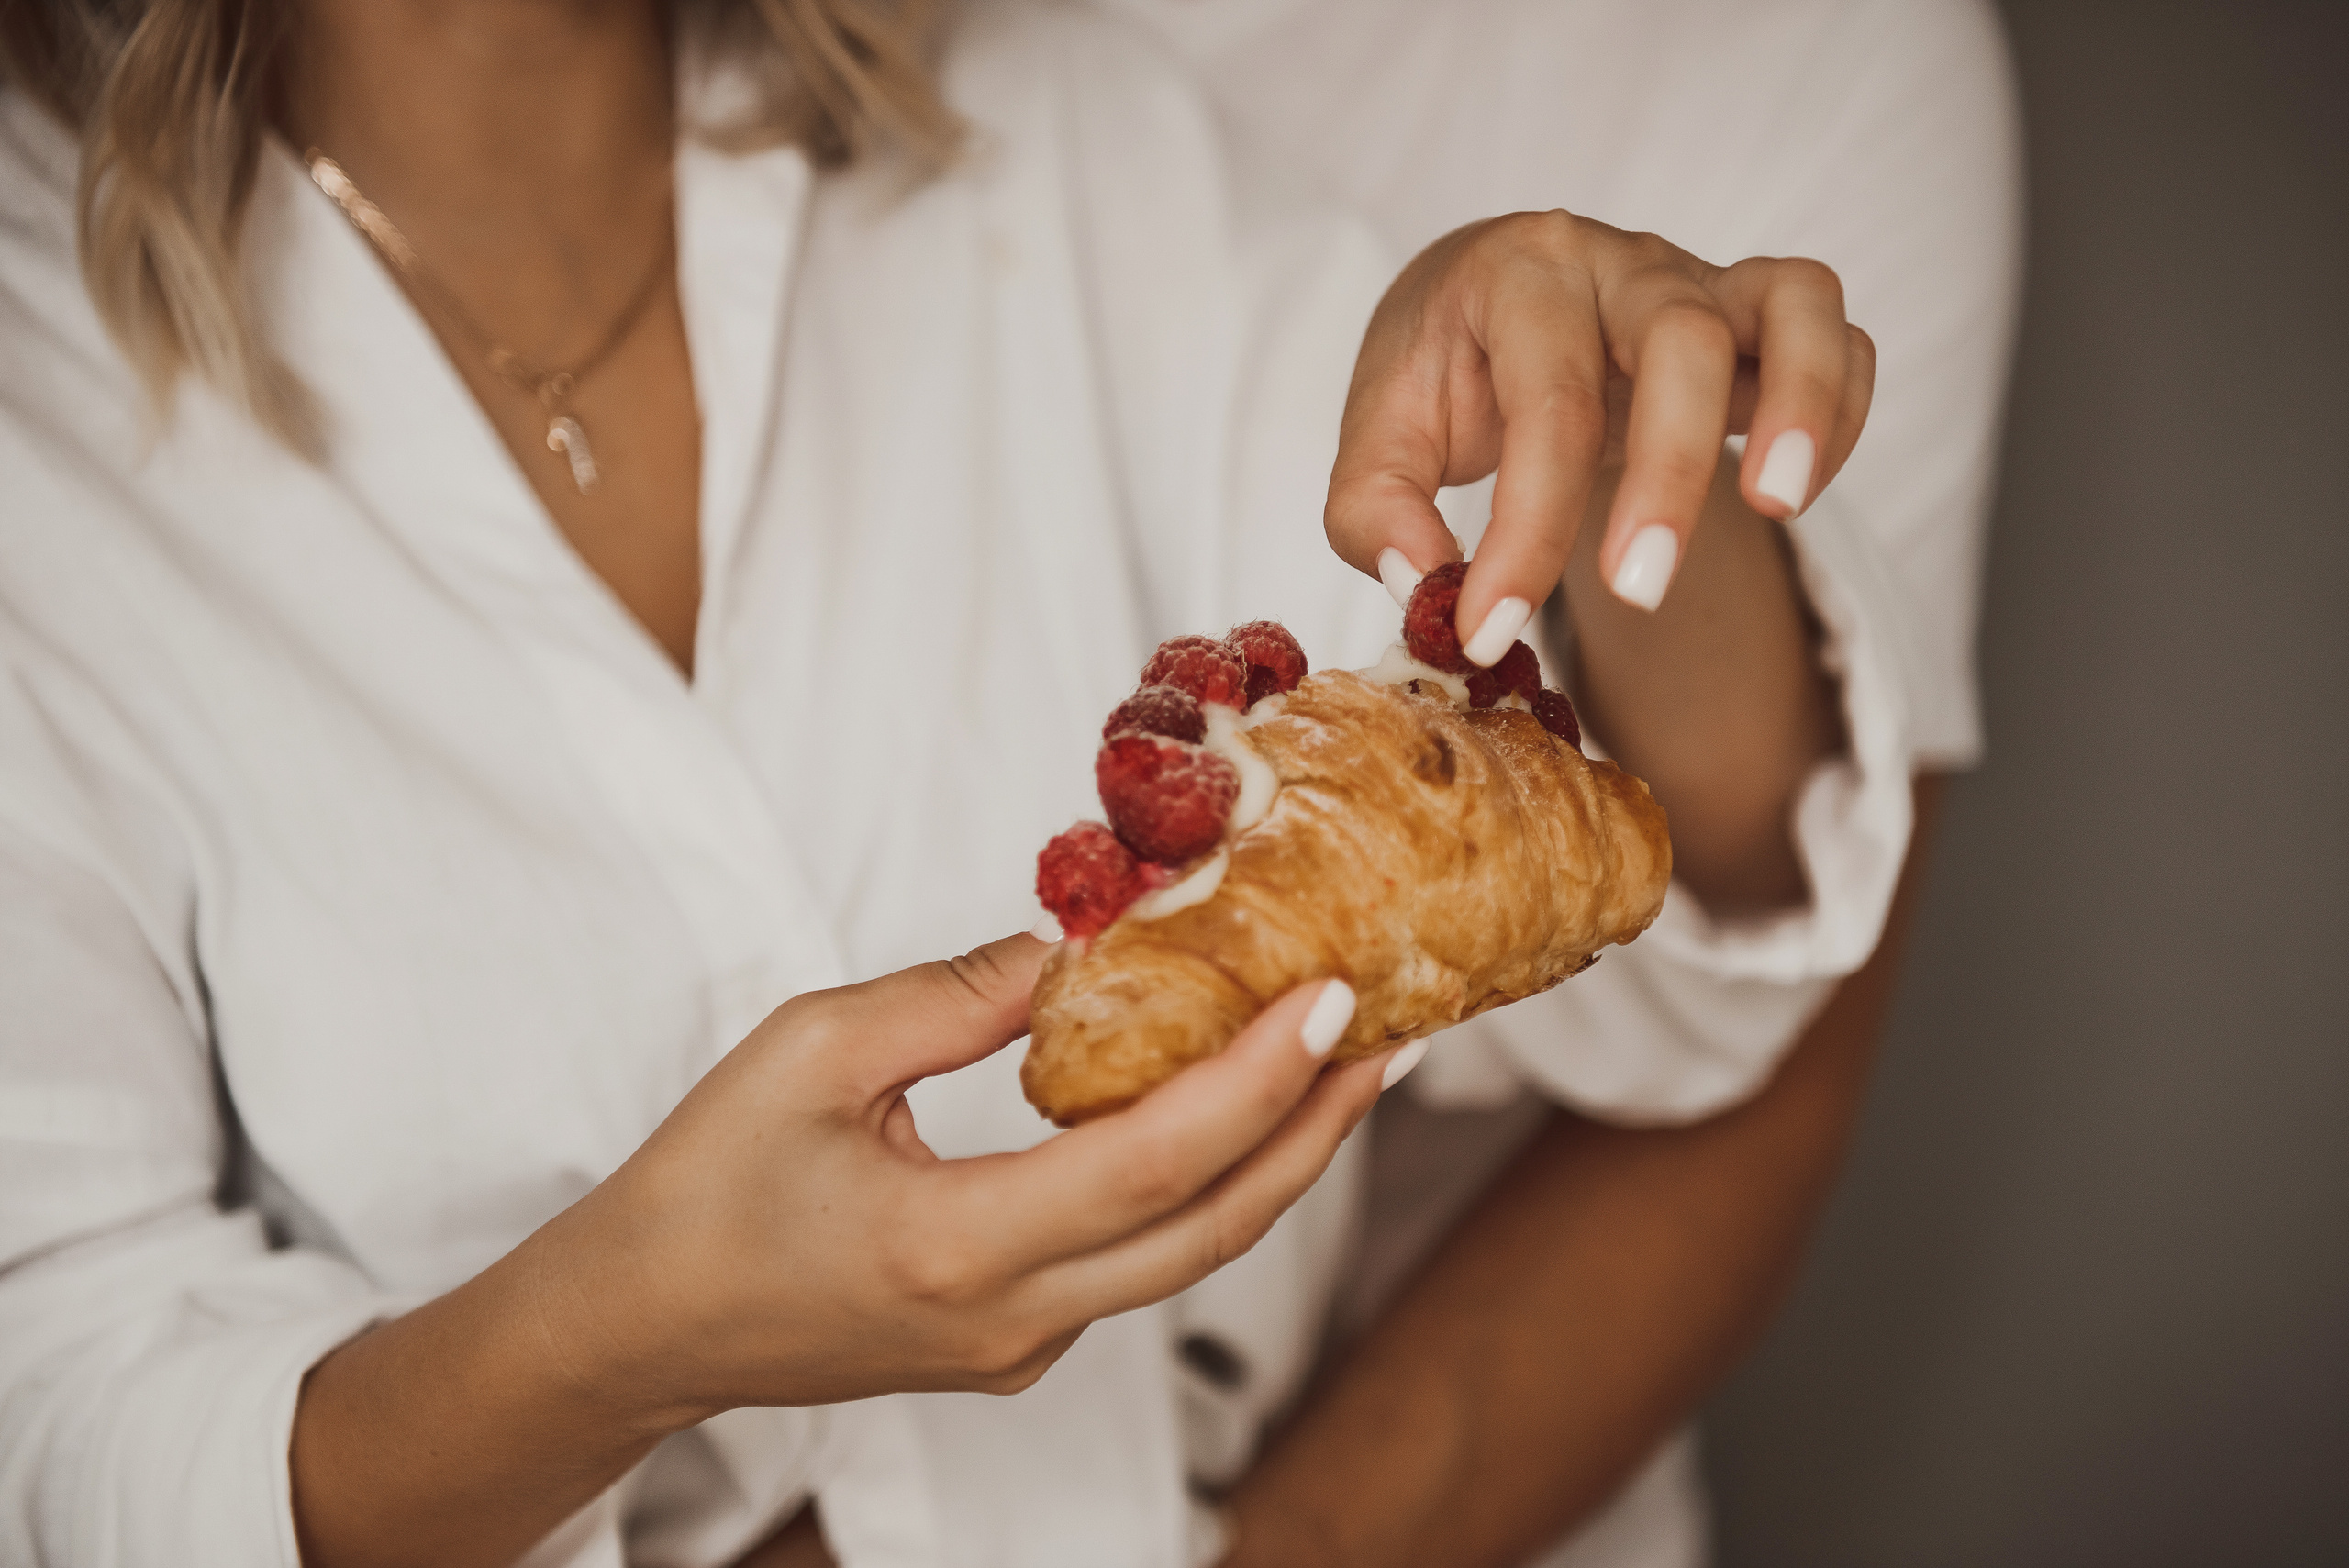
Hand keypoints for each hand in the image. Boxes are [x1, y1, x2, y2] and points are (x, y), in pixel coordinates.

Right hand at [529, 934, 1385, 1431]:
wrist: (641, 1323)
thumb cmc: (706, 1183)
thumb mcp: (815, 1050)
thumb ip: (959, 994)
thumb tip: (1080, 943)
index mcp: (955, 1246)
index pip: (1156, 1160)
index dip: (1260, 1078)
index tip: (1329, 996)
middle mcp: (1009, 1320)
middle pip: (1211, 1225)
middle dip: (1314, 1127)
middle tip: (1385, 1030)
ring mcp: (1018, 1348)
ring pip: (1186, 1253)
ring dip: (1272, 1158)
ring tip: (1336, 1064)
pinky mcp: (1014, 1346)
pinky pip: (1136, 1263)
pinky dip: (1199, 1185)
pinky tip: (1223, 1114)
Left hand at [1327, 211, 1875, 650]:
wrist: (1485, 301)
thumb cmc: (1443, 372)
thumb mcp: (1379, 434)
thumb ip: (1375, 511)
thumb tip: (1426, 584)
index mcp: (1519, 277)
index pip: (1545, 402)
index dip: (1526, 529)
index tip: (1488, 629)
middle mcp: (1621, 263)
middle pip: (1681, 338)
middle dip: (1667, 474)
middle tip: (1634, 589)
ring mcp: (1703, 279)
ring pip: (1794, 301)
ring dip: (1803, 404)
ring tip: (1776, 504)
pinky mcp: (1758, 314)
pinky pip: (1836, 337)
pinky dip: (1839, 408)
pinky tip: (1790, 495)